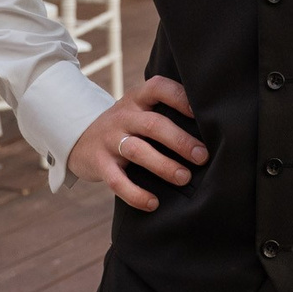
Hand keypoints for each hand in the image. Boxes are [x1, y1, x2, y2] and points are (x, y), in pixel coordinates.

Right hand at [65, 76, 205, 210]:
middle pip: (152, 124)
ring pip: (137, 151)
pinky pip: (117, 181)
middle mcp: (123, 117)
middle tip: (202, 157)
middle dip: (180, 140)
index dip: (181, 98)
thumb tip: (213, 132)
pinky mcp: (99, 164)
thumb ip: (165, 113)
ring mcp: (109, 140)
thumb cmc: (126, 127)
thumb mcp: (139, 110)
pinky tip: (153, 203)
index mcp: (137, 99)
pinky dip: (135, 194)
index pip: (158, 88)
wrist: (79, 138)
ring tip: (184, 178)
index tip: (201, 114)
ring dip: (163, 165)